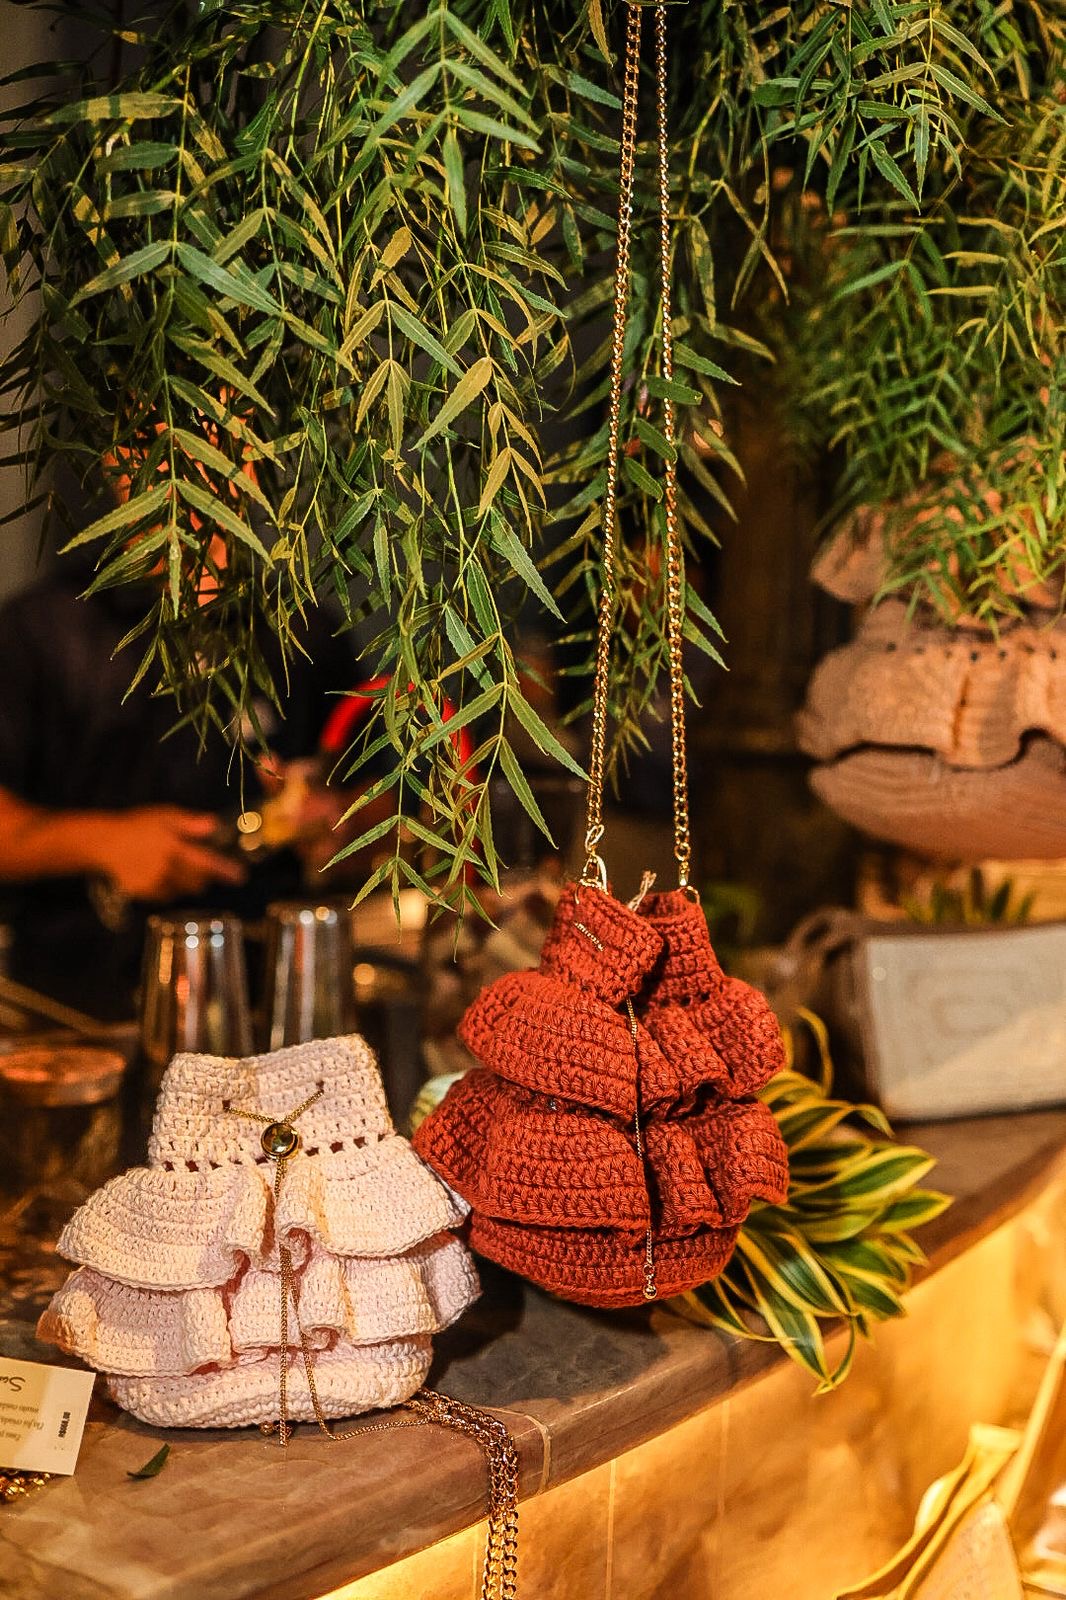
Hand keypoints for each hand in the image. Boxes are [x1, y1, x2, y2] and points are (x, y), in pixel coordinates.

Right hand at [86, 806, 246, 900]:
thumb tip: (215, 825)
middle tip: (199, 865)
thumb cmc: (139, 825)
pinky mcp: (144, 894)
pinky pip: (167, 896)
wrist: (105, 843)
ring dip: (187, 883)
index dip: (225, 871)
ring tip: (176, 867)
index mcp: (174, 847)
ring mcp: (154, 884)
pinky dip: (170, 889)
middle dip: (204, 876)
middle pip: (198, 882)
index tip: (240, 876)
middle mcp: (166, 869)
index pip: (207, 863)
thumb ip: (191, 823)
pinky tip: (161, 874)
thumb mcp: (166, 815)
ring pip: (183, 891)